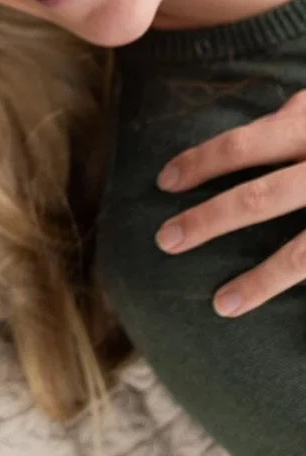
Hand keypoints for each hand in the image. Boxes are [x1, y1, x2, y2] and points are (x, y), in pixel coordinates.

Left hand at [156, 89, 305, 315]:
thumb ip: (302, 114)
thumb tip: (266, 122)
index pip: (244, 145)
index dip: (200, 164)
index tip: (163, 182)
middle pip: (261, 198)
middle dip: (208, 221)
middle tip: (165, 240)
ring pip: (305, 253)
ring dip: (261, 281)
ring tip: (221, 304)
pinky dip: (304, 301)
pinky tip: (294, 341)